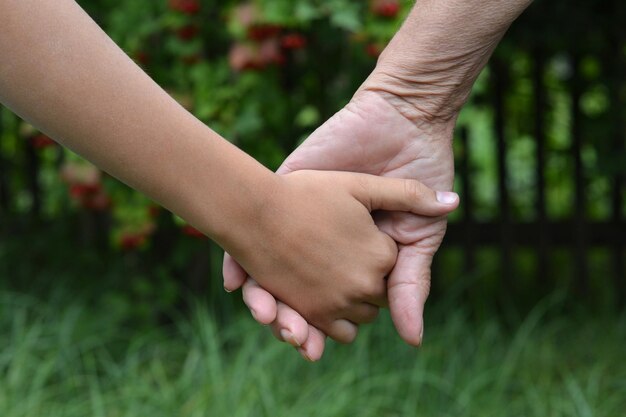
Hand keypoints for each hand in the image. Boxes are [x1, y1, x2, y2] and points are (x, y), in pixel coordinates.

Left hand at [224, 89, 456, 359]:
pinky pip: (246, 229)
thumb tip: (413, 340)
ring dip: (262, 301)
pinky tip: (235, 282)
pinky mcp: (281, 187)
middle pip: (290, 297)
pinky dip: (236, 260)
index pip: (324, 307)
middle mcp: (316, 246)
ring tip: (268, 315)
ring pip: (264, 273)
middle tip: (290, 337)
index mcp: (347, 261)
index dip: (314, 330)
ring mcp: (297, 219)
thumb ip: (409, 285)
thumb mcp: (417, 238)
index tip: (309, 348)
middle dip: (286, 321)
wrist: (404, 126)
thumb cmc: (418, 178)